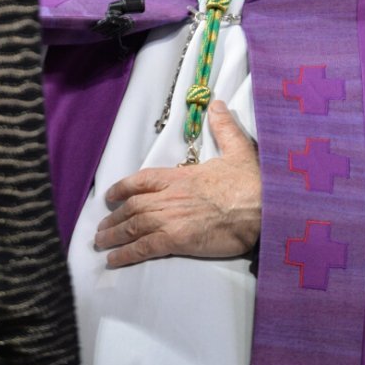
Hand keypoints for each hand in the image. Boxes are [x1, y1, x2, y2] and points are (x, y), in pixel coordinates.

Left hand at [93, 99, 260, 266]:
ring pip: (134, 225)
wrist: (263, 208)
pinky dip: (127, 253)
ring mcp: (172, 218)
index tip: (111, 195)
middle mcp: (171, 196)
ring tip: (101, 242)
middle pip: (133, 205)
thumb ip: (223, 128)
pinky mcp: (178, 240)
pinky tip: (115, 260)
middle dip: (114, 217)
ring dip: (115, 234)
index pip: (143, 179)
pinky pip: (145, 247)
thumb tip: (217, 104)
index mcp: (181, 176)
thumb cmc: (252, 182)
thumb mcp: (238, 148)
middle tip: (101, 227)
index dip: (124, 187)